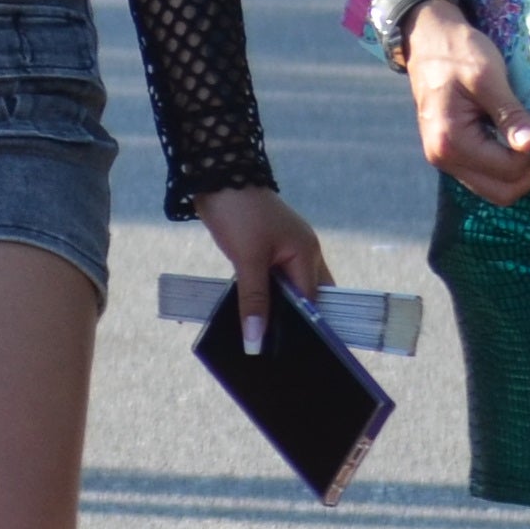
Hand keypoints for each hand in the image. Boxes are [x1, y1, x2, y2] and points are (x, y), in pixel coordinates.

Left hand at [193, 187, 329, 348]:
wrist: (216, 173)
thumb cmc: (238, 212)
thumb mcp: (247, 260)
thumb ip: (254, 300)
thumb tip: (256, 341)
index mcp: (306, 253)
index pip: (313, 302)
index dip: (305, 328)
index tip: (295, 355)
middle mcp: (301, 252)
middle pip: (306, 296)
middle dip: (296, 321)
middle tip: (279, 351)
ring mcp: (283, 248)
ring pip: (287, 288)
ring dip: (276, 308)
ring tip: (262, 337)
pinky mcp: (264, 246)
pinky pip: (271, 278)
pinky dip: (263, 294)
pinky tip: (251, 313)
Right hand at [405, 6, 529, 204]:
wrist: (427, 39)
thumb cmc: (457, 52)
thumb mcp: (487, 76)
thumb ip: (509, 113)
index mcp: (450, 141)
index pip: (508, 170)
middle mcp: (445, 159)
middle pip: (502, 192)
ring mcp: (447, 159)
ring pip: (496, 188)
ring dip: (520, 171)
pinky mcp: (452, 153)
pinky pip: (486, 175)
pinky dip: (506, 165)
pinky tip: (516, 140)